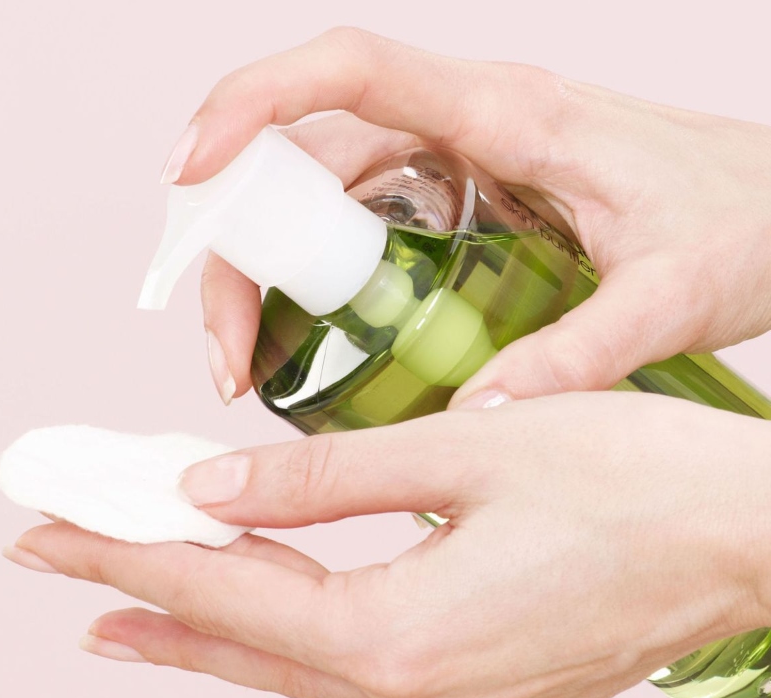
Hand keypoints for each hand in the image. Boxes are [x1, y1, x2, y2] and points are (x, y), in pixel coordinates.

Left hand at [7, 393, 770, 697]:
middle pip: (243, 639)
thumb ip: (327, 479)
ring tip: (127, 630)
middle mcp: (419, 691)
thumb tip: (216, 488)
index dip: (132, 549)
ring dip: (204, 650)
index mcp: (401, 626)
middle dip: (143, 593)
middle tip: (62, 563)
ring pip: (293, 684)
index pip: (225, 587)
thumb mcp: (463, 450)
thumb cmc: (629, 478)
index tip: (58, 528)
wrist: (747, 533)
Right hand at [159, 28, 770, 405]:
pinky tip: (311, 340)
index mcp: (509, 116)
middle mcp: (467, 129)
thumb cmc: (746, 221)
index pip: (350, 72)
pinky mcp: (464, 203)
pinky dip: (316, 278)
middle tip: (229, 354)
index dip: (252, 104)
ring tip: (250, 361)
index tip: (189, 167)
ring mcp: (460, 166)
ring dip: (267, 270)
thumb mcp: (672, 294)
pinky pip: (361, 226)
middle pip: (306, 157)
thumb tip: (480, 417)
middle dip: (241, 244)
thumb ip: (582, 353)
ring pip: (322, 196)